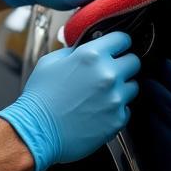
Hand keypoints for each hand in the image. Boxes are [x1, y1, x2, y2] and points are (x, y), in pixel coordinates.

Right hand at [0, 31, 139, 170]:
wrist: (35, 132)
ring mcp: (115, 98)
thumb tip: (84, 49)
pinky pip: (126, 109)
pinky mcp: (117, 119)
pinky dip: (116, 110)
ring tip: (101, 96)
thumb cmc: (39, 99)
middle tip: (109, 74)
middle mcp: (107, 75)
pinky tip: (98, 112)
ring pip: (133, 86)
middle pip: (134, 61)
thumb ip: (74, 51)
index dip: (119, 43)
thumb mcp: (50, 62)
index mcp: (91, 56)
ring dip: (121, 89)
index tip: (118, 48)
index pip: (122, 39)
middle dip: (123, 65)